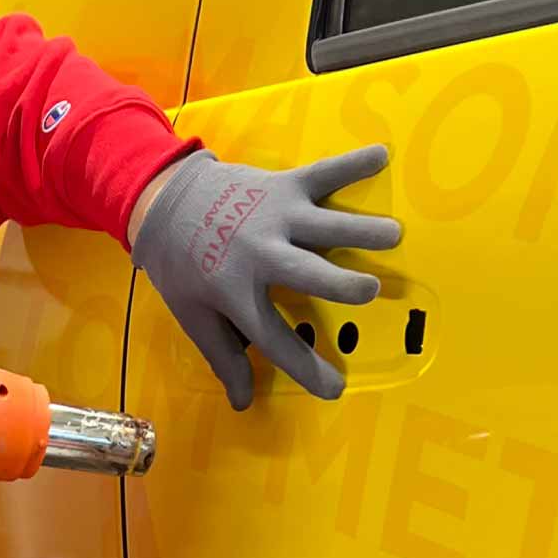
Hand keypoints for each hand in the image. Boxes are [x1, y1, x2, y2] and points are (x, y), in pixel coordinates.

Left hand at [130, 145, 400, 406]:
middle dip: (339, 282)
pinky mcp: (281, 185)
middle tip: (370, 290)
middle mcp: (260, 254)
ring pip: (324, 224)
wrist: (164, 201)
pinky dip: (352, 163)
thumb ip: (223, 357)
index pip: (275, 339)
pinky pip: (322, 173)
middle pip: (306, 272)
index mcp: (237, 292)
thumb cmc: (182, 266)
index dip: (304, 367)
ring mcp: (274, 216)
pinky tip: (382, 155)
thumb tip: (243, 402)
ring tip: (393, 233)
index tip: (335, 389)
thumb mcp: (193, 316)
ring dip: (359, 228)